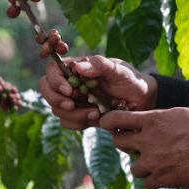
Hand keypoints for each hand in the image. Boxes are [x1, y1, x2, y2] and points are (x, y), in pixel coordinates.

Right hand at [38, 55, 157, 129]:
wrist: (142, 100)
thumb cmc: (130, 79)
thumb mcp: (118, 69)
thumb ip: (99, 65)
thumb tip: (78, 67)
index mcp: (77, 67)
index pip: (52, 69)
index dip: (54, 81)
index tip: (70, 91)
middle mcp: (71, 83)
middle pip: (46, 89)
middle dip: (56, 100)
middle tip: (72, 106)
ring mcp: (74, 100)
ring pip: (57, 109)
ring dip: (74, 115)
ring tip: (96, 114)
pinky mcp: (79, 115)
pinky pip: (68, 122)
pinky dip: (79, 124)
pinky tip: (97, 119)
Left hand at [99, 107, 188, 188]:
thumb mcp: (179, 113)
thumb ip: (158, 117)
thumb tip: (145, 120)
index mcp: (151, 120)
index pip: (116, 119)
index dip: (107, 121)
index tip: (106, 124)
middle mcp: (147, 141)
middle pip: (118, 142)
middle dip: (124, 143)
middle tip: (135, 144)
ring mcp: (152, 162)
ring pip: (132, 166)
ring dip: (141, 164)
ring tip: (157, 161)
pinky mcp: (160, 179)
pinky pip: (145, 182)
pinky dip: (152, 179)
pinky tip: (164, 173)